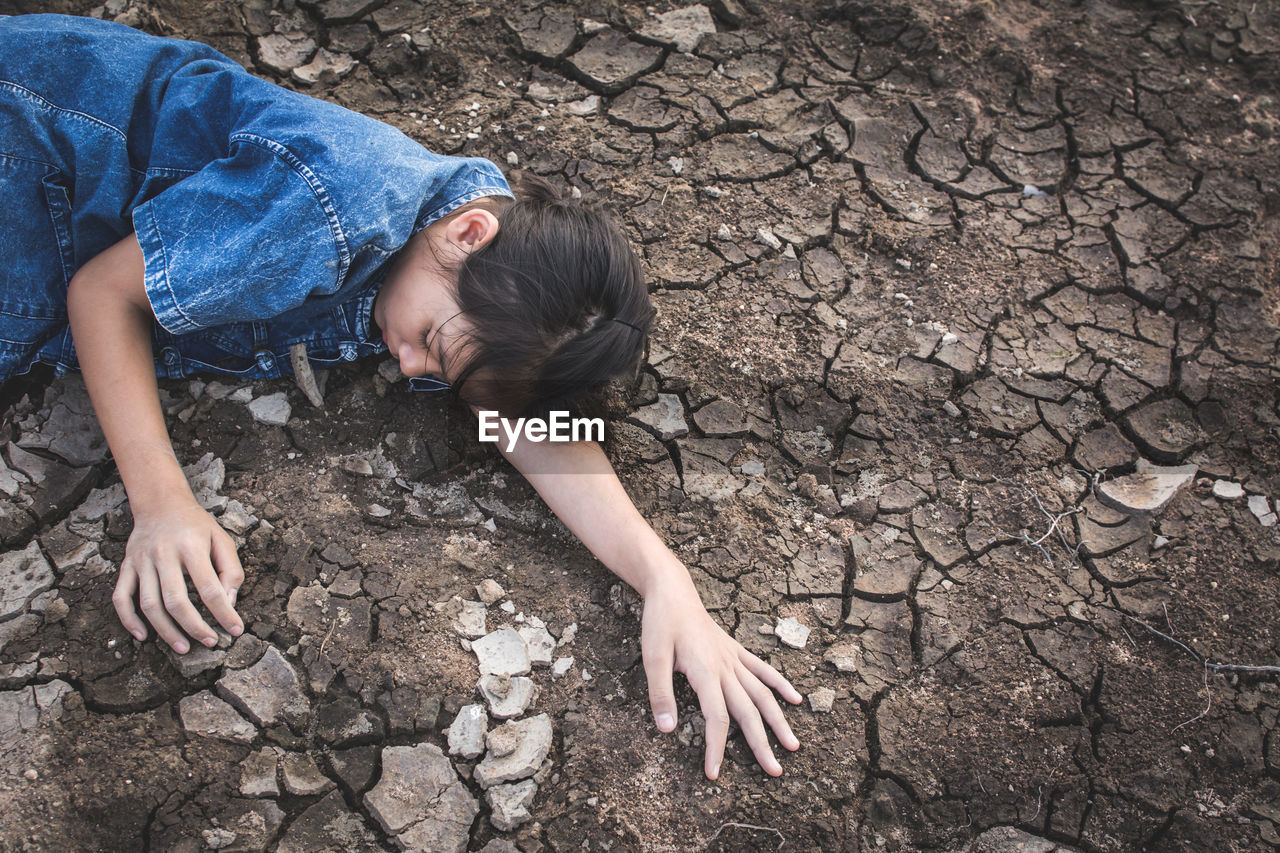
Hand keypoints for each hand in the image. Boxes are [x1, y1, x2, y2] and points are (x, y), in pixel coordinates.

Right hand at [112, 502, 244, 652]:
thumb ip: (231, 570)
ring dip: (166, 631)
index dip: (224, 613)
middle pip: (176, 601)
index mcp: (192, 547)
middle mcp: (164, 555)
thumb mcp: (222, 539)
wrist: (161, 503)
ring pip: (149, 604)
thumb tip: (229, 602)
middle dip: (195, 627)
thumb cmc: (197, 526)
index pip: (209, 589)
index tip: (235, 630)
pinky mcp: (126, 567)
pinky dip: (128, 620)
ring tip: (184, 647)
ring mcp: (141, 562)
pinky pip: (121, 597)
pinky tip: (143, 636)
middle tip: (211, 642)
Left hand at [641, 581, 802, 778]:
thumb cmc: (660, 623)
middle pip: (749, 712)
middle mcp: (726, 667)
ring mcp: (734, 658)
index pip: (717, 718)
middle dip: (762, 745)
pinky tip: (795, 699)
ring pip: (763, 694)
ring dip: (779, 720)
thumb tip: (666, 730)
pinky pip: (763, 670)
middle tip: (775, 772)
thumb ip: (660, 694)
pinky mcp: (735, 650)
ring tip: (794, 745)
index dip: (717, 748)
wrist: (673, 591)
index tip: (714, 774)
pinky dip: (780, 684)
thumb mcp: (652, 658)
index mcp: (706, 672)